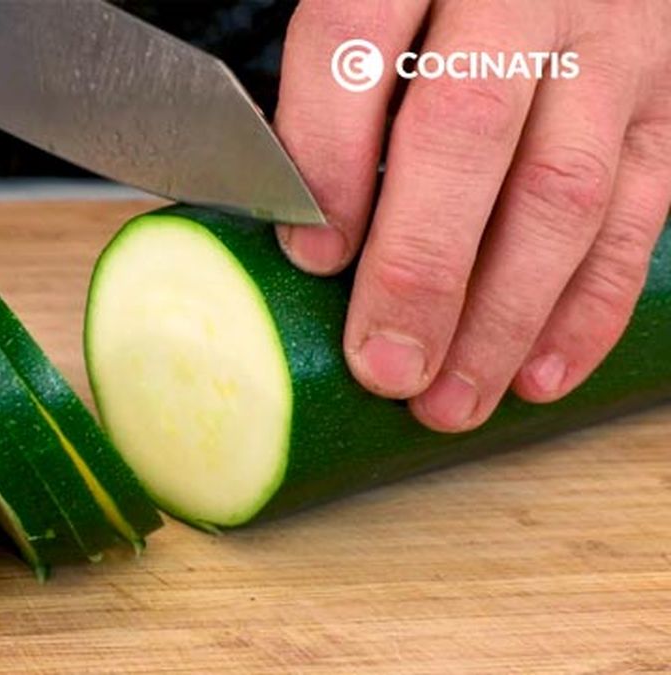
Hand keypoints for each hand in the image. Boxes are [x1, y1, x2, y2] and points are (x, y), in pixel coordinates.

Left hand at [275, 0, 670, 431]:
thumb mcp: (372, 3)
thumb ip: (330, 89)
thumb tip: (303, 234)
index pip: (355, 39)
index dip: (328, 154)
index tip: (311, 256)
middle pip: (464, 126)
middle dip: (422, 268)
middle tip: (384, 366)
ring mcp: (610, 38)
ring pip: (561, 186)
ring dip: (504, 315)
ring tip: (450, 401)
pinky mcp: (667, 93)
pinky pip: (638, 208)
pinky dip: (588, 305)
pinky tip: (537, 373)